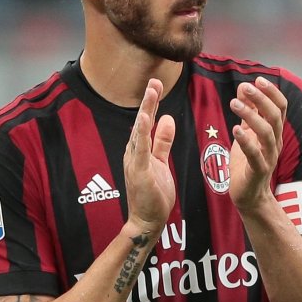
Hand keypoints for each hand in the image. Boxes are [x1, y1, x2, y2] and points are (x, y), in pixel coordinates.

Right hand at [123, 79, 175, 233]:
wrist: (147, 220)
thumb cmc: (154, 193)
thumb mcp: (161, 161)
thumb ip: (163, 141)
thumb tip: (167, 118)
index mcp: (140, 149)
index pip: (147, 121)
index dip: (151, 103)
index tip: (156, 84)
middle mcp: (134, 152)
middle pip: (142, 122)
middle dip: (149, 101)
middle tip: (154, 81)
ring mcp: (135, 161)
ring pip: (140, 131)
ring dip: (146, 110)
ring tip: (151, 91)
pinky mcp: (140, 172)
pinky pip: (142, 149)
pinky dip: (143, 133)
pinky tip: (145, 118)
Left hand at [228, 76, 286, 211]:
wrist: (249, 196)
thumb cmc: (248, 163)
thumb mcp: (247, 133)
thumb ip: (248, 113)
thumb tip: (244, 87)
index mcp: (274, 133)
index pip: (280, 108)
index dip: (272, 92)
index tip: (258, 79)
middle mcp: (275, 142)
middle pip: (275, 116)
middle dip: (262, 99)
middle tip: (246, 86)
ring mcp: (269, 157)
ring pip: (266, 133)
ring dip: (251, 116)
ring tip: (234, 103)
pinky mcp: (258, 171)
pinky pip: (255, 154)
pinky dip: (246, 141)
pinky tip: (236, 129)